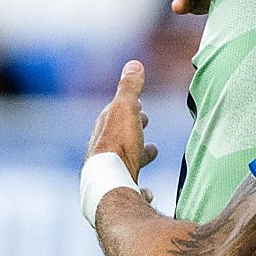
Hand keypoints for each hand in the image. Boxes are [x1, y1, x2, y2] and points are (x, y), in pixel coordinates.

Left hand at [86, 60, 159, 201]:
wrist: (109, 185)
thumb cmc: (118, 145)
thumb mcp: (126, 110)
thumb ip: (130, 88)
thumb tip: (133, 63)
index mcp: (105, 129)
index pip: (115, 112)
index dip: (128, 106)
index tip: (139, 102)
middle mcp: (104, 150)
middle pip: (120, 135)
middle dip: (133, 127)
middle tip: (146, 120)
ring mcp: (111, 171)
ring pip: (127, 159)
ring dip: (139, 154)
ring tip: (151, 152)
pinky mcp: (119, 190)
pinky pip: (132, 185)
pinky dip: (140, 186)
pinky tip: (147, 191)